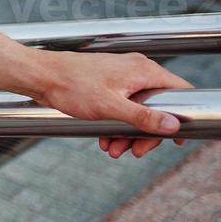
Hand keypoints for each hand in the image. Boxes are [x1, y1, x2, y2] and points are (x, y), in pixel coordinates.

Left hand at [29, 50, 192, 159]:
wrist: (39, 75)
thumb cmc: (71, 85)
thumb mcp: (110, 107)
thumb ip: (143, 117)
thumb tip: (173, 126)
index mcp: (142, 71)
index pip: (179, 91)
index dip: (183, 116)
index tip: (177, 139)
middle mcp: (135, 70)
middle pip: (158, 106)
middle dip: (146, 133)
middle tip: (135, 152)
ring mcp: (121, 75)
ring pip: (137, 109)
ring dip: (128, 133)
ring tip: (113, 149)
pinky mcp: (107, 83)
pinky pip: (121, 106)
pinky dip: (116, 124)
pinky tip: (104, 139)